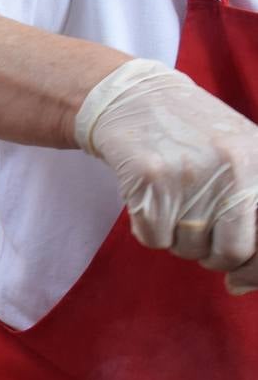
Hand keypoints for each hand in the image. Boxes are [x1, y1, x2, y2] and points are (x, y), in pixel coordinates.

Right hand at [78, 58, 257, 291]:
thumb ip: (254, 209)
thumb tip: (243, 283)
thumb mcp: (243, 155)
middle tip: (201, 237)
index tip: (241, 279)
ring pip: (188, 248)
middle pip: (230, 252)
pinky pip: (153, 238)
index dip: (256, 270)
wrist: (133, 97)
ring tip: (173, 204)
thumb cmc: (192, 134)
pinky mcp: (150, 179)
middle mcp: (234, 169)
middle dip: (213, 256)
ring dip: (178, 239)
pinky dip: (148, 230)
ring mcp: (191, 174)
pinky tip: (149, 201)